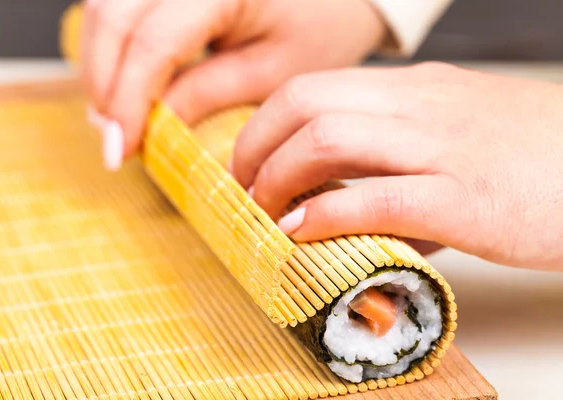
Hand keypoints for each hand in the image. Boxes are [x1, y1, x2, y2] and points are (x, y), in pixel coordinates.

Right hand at [81, 0, 387, 169]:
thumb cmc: (322, 26)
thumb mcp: (271, 73)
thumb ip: (205, 95)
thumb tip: (148, 126)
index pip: (153, 44)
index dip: (127, 102)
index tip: (118, 150)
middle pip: (112, 14)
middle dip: (103, 83)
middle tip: (113, 138)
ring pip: (105, 4)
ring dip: (101, 63)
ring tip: (115, 114)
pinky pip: (119, 1)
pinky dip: (113, 43)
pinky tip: (123, 77)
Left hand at [231, 62, 562, 270]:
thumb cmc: (535, 160)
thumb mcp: (458, 142)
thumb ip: (399, 170)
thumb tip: (344, 214)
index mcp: (415, 91)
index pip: (312, 88)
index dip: (263, 127)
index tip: (250, 166)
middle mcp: (420, 107)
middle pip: (304, 103)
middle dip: (255, 149)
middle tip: (245, 192)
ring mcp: (442, 147)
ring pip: (328, 138)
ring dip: (278, 179)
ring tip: (267, 215)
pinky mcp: (466, 197)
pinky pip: (376, 196)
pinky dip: (325, 213)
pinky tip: (302, 232)